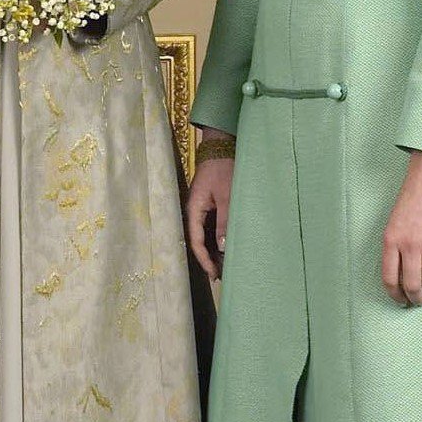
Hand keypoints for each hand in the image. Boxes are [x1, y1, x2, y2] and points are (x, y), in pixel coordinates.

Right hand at [185, 134, 234, 280]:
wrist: (222, 146)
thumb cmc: (224, 169)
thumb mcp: (227, 196)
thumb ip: (224, 222)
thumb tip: (221, 247)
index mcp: (194, 209)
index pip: (196, 240)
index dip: (204, 259)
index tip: (214, 274)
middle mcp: (195, 211)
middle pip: (199, 240)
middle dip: (209, 258)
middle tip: (221, 276)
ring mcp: (202, 208)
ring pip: (205, 234)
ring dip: (213, 249)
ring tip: (224, 266)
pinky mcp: (210, 204)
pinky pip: (211, 226)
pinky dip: (217, 238)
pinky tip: (226, 247)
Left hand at [381, 150, 421, 305]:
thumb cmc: (412, 199)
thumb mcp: (394, 223)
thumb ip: (395, 249)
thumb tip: (402, 277)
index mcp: (392, 240)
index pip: (390, 279)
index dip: (395, 295)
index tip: (401, 300)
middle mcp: (410, 244)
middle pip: (412, 285)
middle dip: (416, 298)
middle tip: (419, 300)